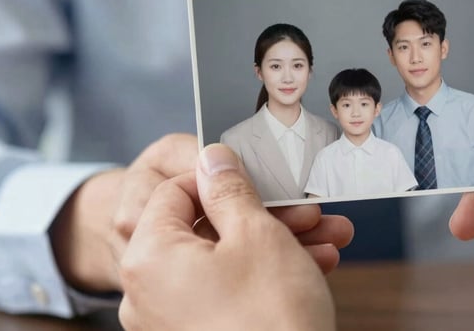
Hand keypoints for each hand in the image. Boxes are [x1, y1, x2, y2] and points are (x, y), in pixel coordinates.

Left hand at [51, 134, 353, 291]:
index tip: (258, 177)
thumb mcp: (257, 235)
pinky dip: (264, 276)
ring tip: (326, 238)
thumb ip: (230, 189)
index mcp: (149, 256)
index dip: (221, 176)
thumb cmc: (271, 321)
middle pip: (205, 228)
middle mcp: (148, 292)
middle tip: (305, 210)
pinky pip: (227, 291)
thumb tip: (213, 159)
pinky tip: (313, 266)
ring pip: (225, 260)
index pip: (174, 189)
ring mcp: (171, 320)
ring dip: (277, 244)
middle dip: (264, 213)